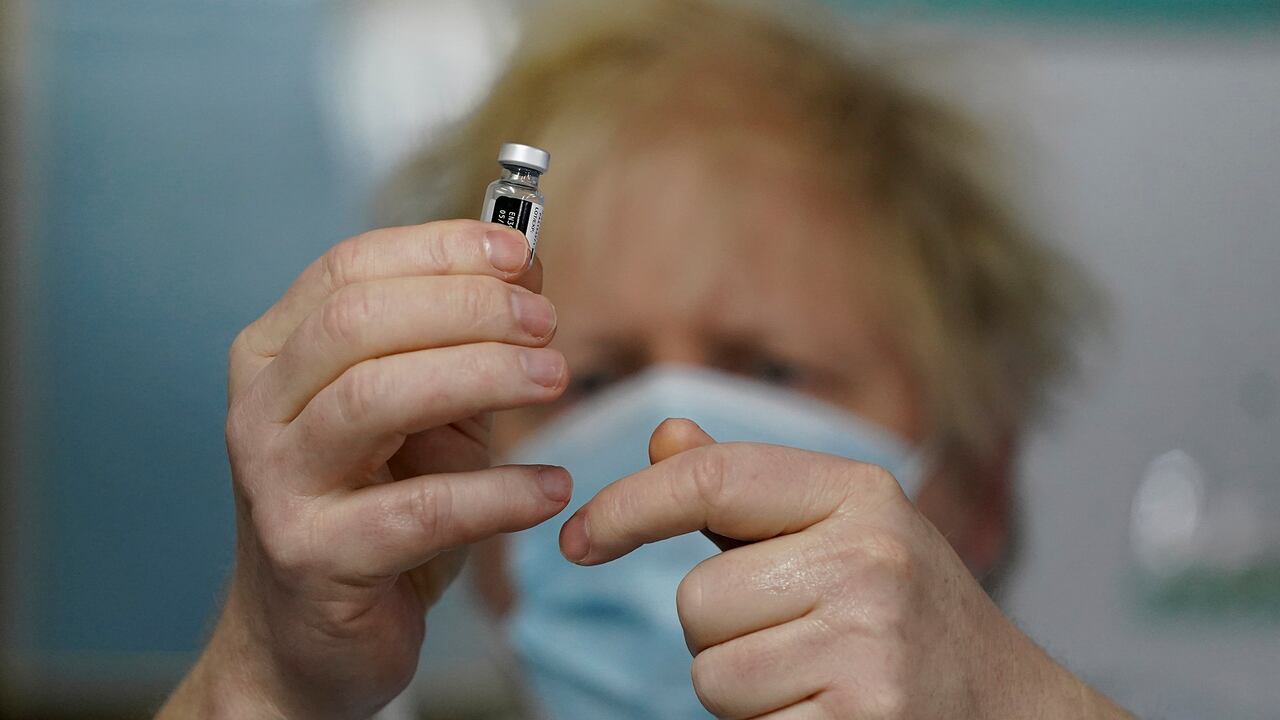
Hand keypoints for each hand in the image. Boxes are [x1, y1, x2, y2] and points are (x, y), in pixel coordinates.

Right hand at [160, 221, 571, 718]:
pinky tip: (551, 487)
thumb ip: (457, 347)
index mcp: (275, 354)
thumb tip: (524, 273)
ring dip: (480, 375)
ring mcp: (277, 483)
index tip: (518, 256)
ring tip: (554, 379)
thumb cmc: (370, 508)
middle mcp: (260, 409)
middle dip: (467, 308)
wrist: (308, 638)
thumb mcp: (415, 415)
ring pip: (374, 398)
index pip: (349, 269)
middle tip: (546, 325)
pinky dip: (498, 492)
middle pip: (358, 322)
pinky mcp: (314, 556)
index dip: (438, 250)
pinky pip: (420, 510)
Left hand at [561, 419, 1131, 719]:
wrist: (1011, 710)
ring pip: (711, 674)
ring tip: (818, 677)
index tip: (576, 538)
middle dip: (723, 633)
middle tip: (797, 639)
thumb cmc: (909, 613)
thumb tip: (664, 437)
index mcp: (860, 494)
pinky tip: (829, 714)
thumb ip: (750, 492)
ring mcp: (869, 645)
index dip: (628, 506)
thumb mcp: (845, 530)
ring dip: (745, 689)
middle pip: (698, 600)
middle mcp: (870, 558)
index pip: (710, 478)